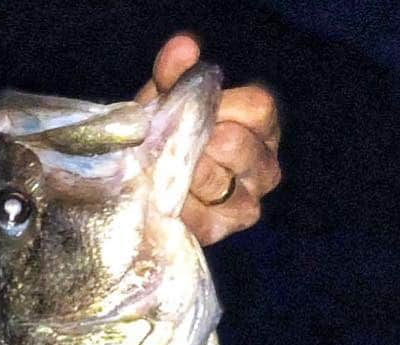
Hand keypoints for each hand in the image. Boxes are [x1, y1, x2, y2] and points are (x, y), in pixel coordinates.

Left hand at [137, 33, 280, 244]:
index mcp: (262, 126)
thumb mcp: (168, 98)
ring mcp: (247, 204)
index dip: (219, 106)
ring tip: (163, 168)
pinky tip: (160, 196)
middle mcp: (265, 167)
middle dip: (195, 141)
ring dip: (183, 172)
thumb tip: (182, 49)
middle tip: (168, 144)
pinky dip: (175, 203)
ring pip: (218, 180)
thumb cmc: (165, 136)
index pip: (258, 108)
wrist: (143, 185)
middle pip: (237, 145)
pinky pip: (198, 214)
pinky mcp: (220, 231)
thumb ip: (176, 73)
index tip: (187, 109)